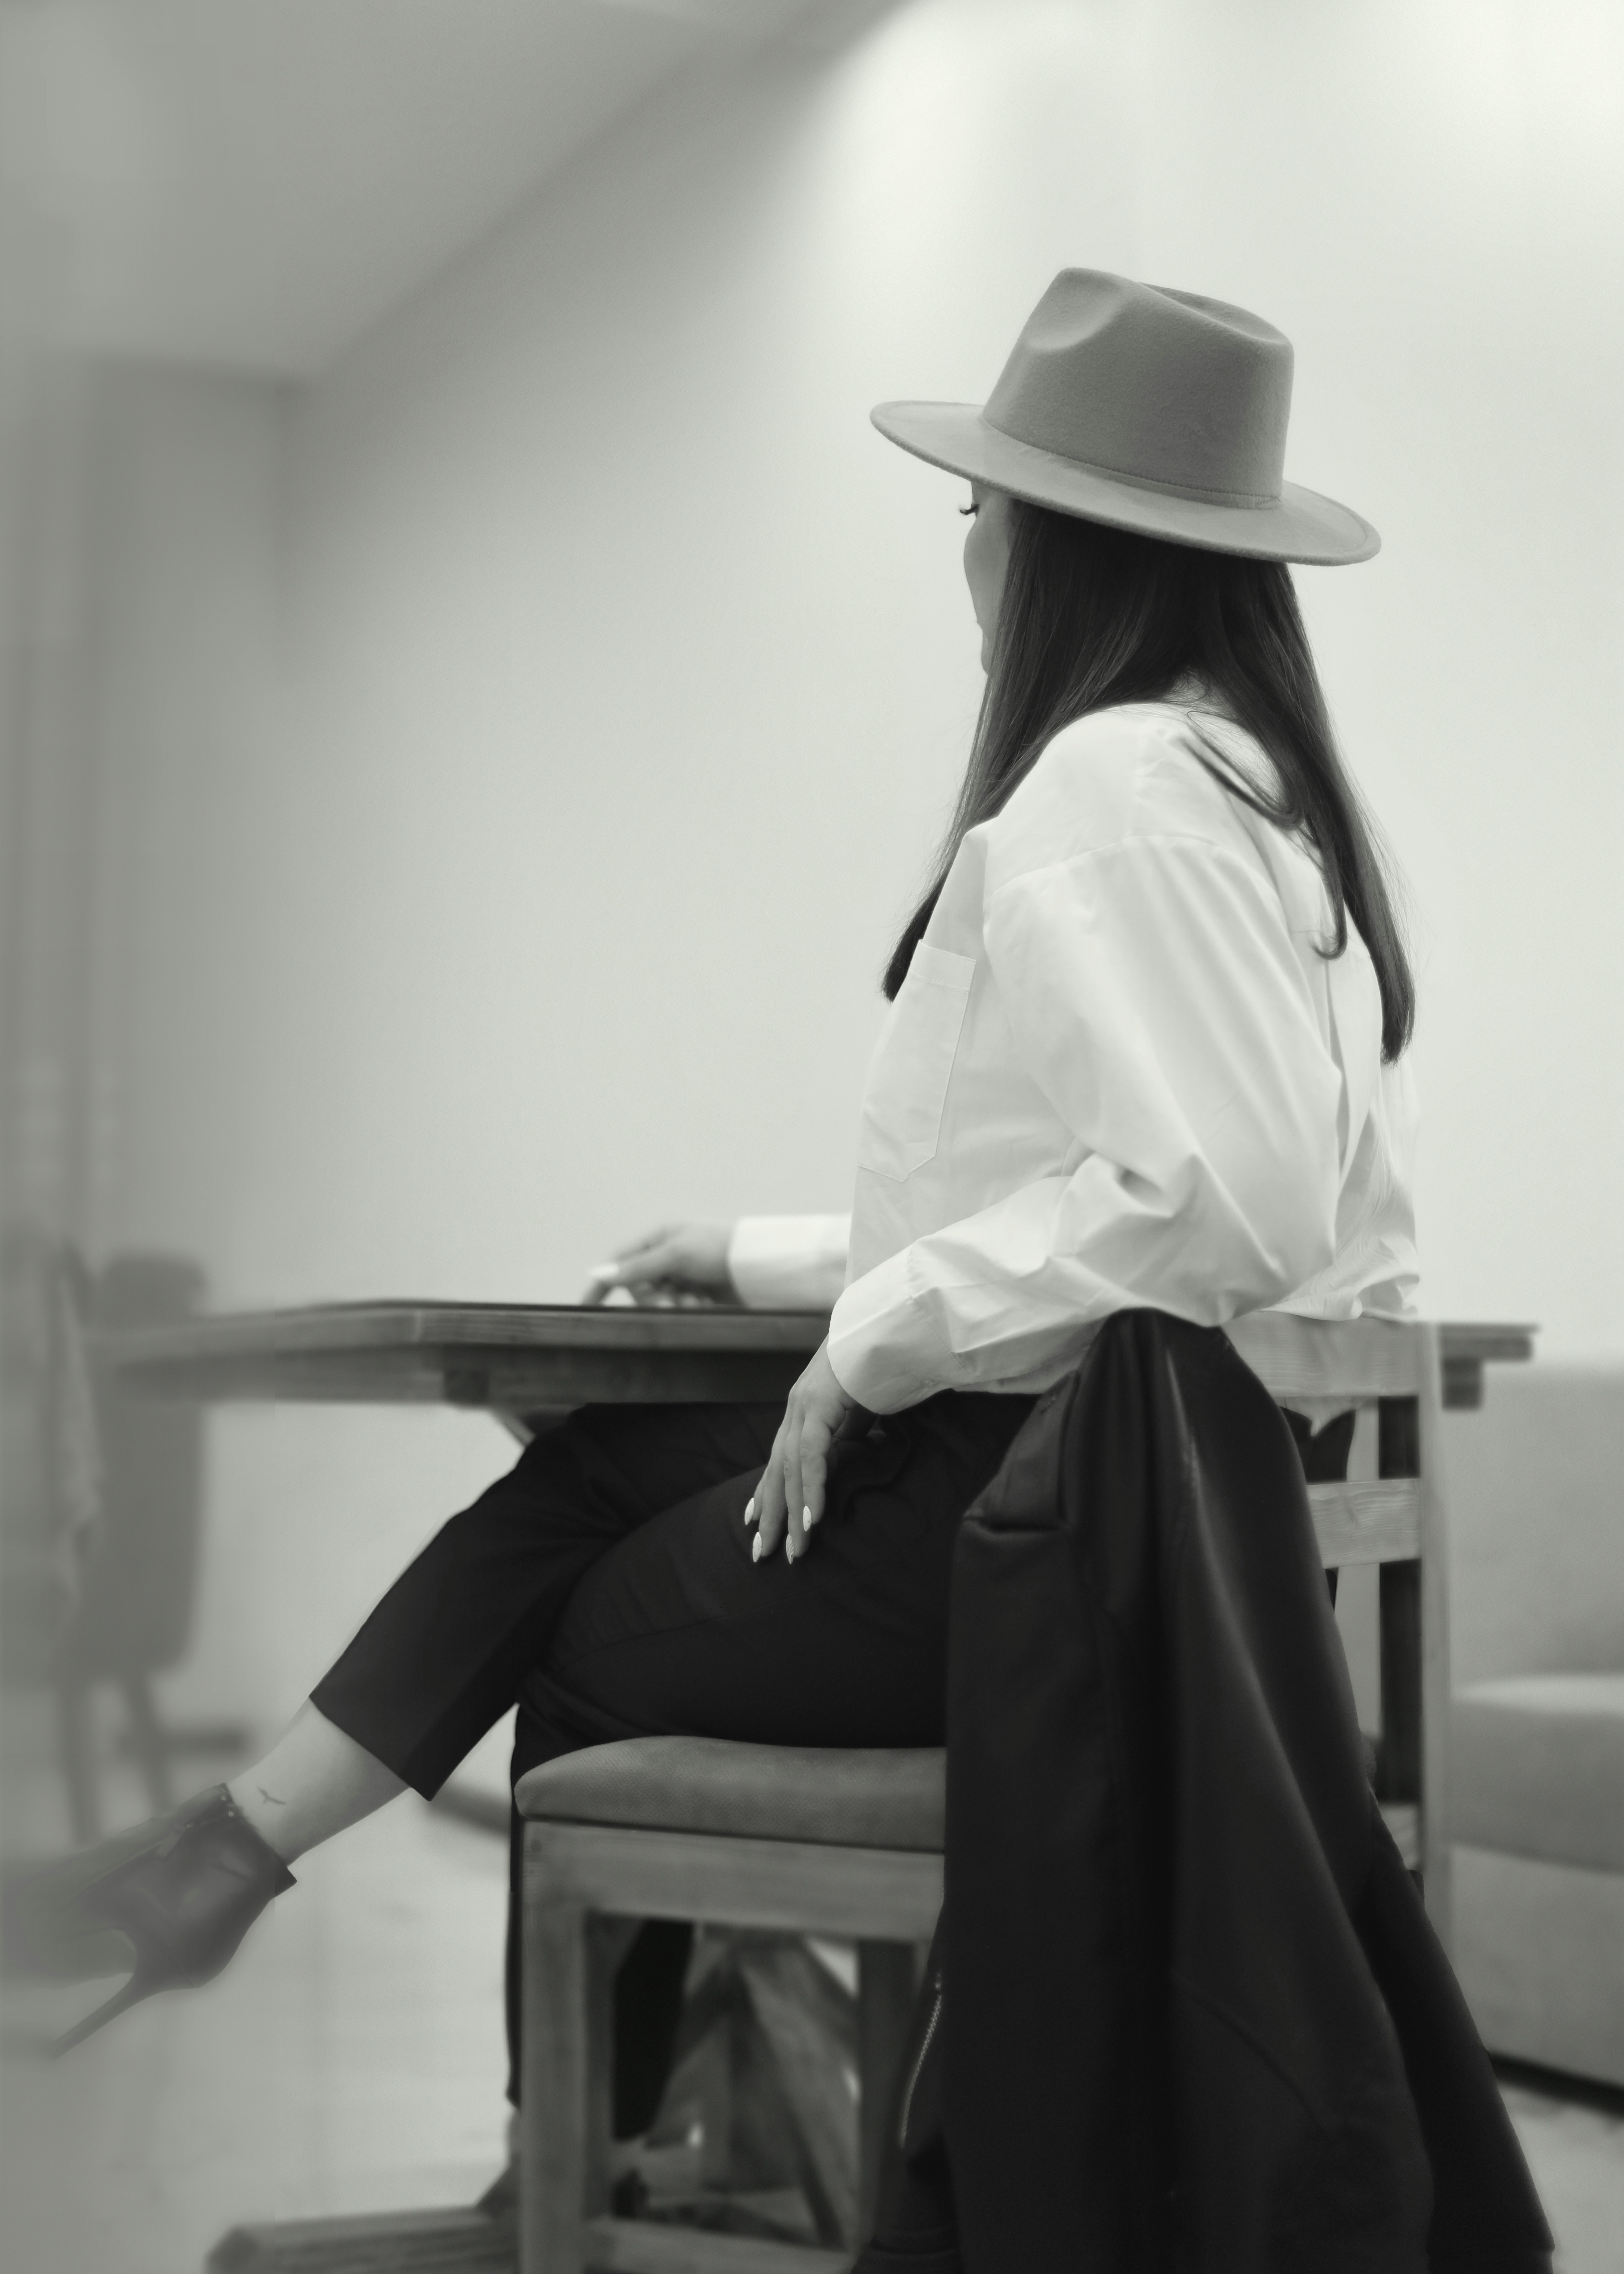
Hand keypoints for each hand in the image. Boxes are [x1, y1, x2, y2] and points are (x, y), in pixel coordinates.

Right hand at [581, 1223, 736, 1307]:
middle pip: (640, 1287)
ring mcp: (683, 1276)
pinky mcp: (698, 1294)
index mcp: (659, 1238)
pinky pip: (680, 1309)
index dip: (603, 1283)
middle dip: (655, 1298)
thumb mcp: (676, 1254)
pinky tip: (706, 1303)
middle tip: (676, 1302)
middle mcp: (668, 1257)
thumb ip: (636, 1267)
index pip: (621, 1261)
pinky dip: (690, 1309)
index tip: (586, 1305)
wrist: (761, 1266)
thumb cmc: (720, 1249)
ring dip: (676, 1304)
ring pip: (660, 1301)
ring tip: (699, 1300)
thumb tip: (597, 1273)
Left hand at [749, 1342, 867, 1565]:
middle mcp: (796, 1407)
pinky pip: (811, 1455)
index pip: (779, 1459)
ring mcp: (804, 1405)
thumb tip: (847, 1459)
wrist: (886, 1324)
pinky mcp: (819, 1404)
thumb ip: (848, 1432)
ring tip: (793, 1549)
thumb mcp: (860, 1408)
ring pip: (790, 1468)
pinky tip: (812, 1518)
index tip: (756, 1522)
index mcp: (804, 1408)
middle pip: (777, 1469)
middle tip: (763, 1552)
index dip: (767, 1492)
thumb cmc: (878, 1362)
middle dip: (771, 1513)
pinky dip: (811, 1487)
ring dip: (792, 1511)